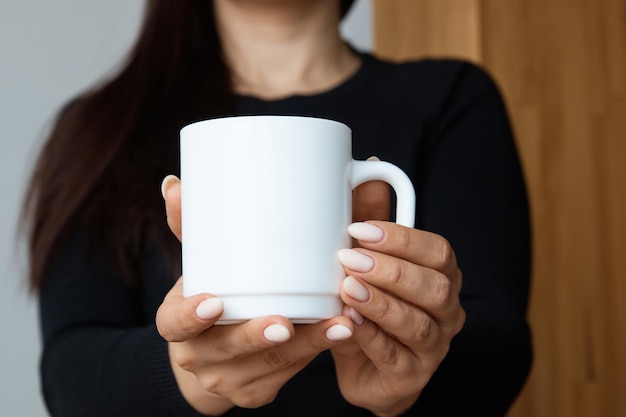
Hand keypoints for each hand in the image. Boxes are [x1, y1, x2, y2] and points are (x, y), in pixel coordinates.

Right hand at [157, 176, 354, 414]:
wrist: (215, 353)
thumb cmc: (213, 296)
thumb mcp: (201, 267)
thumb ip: (193, 229)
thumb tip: (174, 184)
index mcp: (178, 325)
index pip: (174, 325)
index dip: (191, 317)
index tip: (216, 303)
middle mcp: (198, 357)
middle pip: (226, 350)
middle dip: (259, 336)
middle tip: (287, 320)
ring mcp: (227, 380)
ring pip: (266, 367)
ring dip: (306, 345)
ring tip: (339, 321)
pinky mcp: (256, 393)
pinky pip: (287, 376)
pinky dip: (315, 354)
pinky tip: (340, 333)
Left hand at [331, 180, 465, 416]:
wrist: (363, 366)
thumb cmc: (368, 305)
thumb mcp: (367, 263)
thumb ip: (371, 222)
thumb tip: (369, 167)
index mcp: (441, 277)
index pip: (438, 251)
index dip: (402, 239)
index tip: (358, 228)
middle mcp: (446, 311)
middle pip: (436, 287)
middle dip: (392, 270)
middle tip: (349, 258)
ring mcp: (433, 348)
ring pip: (419, 324)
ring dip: (382, 303)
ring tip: (348, 289)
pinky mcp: (411, 377)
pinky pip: (395, 357)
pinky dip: (371, 337)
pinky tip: (349, 323)